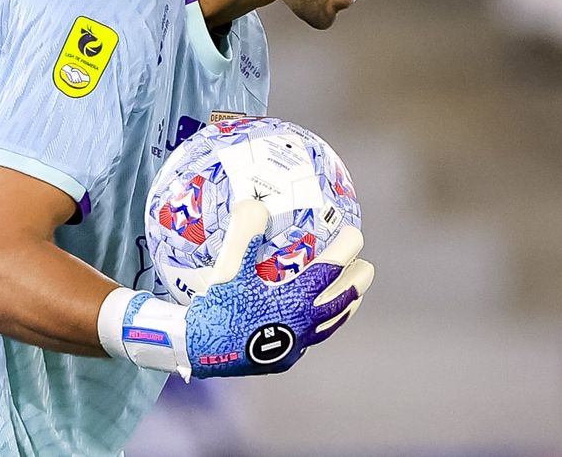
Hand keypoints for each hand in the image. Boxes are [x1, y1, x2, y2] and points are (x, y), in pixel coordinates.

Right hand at [185, 199, 373, 377]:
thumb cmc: (215, 307)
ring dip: (346, 306)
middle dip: (358, 281)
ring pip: (332, 324)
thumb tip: (254, 202)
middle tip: (366, 266)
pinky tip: (314, 321)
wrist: (195, 350)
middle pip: (342, 299)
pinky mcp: (283, 359)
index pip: (331, 268)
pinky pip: (312, 339)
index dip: (346, 248)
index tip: (355, 233)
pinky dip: (322, 325)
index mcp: (295, 299)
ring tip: (353, 295)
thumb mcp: (228, 268)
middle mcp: (302, 324)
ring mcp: (296, 344)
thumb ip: (245, 233)